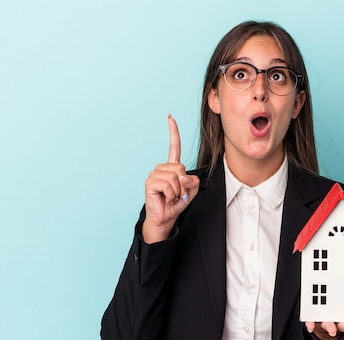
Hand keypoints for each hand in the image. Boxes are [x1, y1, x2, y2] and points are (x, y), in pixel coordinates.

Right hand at [142, 115, 199, 242]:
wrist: (165, 219)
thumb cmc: (175, 205)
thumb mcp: (191, 192)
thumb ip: (193, 182)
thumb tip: (184, 176)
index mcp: (171, 168)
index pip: (173, 147)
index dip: (173, 132)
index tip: (170, 117)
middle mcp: (161, 168)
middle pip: (181, 168)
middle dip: (184, 184)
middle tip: (177, 194)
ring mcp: (154, 174)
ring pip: (176, 177)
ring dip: (178, 191)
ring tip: (171, 197)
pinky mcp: (150, 182)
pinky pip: (169, 184)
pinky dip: (171, 194)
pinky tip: (165, 198)